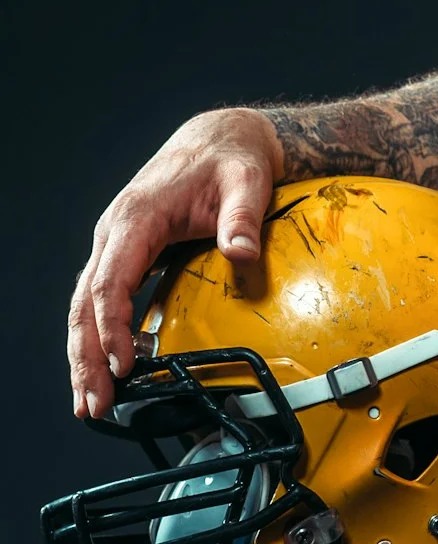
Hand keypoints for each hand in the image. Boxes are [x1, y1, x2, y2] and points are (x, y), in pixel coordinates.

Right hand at [67, 109, 283, 419]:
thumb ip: (243, 218)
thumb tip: (242, 253)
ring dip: (84, 355)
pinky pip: (101, 301)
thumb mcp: (247, 181)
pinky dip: (97, 338)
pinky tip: (105, 372)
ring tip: (89, 403)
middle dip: (85, 356)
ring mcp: (116, 245)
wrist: (221, 139)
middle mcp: (115, 233)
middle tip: (93, 404)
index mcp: (136, 217)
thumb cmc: (232, 160)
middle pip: (85, 303)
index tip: (123, 367)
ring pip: (84, 307)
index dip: (113, 327)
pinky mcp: (125, 255)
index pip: (111, 281)